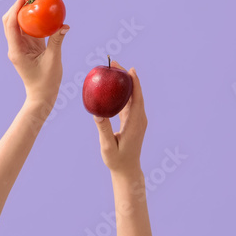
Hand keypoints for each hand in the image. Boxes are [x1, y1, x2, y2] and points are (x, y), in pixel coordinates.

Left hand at [2, 0, 67, 105]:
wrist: (41, 95)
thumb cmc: (47, 81)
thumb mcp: (53, 60)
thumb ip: (57, 41)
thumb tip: (64, 25)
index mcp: (16, 50)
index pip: (12, 25)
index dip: (16, 9)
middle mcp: (15, 47)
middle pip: (10, 22)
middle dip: (18, 7)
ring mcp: (21, 47)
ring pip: (18, 25)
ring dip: (26, 12)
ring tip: (37, 0)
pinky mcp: (28, 48)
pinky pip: (29, 30)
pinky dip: (34, 21)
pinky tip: (44, 13)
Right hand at [94, 60, 146, 176]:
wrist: (127, 170)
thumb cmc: (117, 160)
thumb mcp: (107, 147)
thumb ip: (103, 131)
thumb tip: (97, 114)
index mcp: (135, 123)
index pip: (137, 98)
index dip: (135, 83)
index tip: (129, 69)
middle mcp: (139, 118)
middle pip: (135, 93)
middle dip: (127, 77)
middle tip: (115, 64)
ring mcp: (137, 119)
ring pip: (133, 97)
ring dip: (125, 84)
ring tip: (113, 71)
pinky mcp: (133, 121)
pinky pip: (129, 104)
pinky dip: (122, 94)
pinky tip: (113, 88)